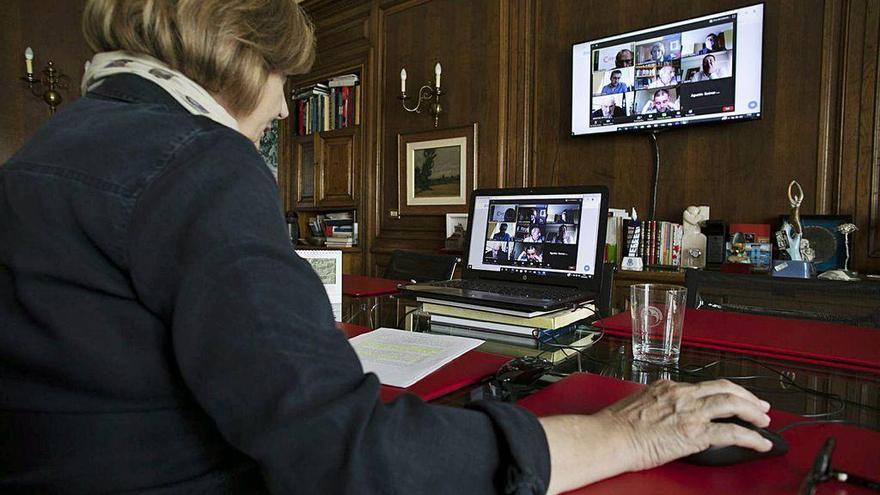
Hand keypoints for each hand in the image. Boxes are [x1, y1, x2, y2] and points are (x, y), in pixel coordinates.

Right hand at [599, 378, 772, 470]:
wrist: (610, 437)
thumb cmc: (616, 425)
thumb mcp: (638, 402)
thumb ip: (658, 402)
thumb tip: (665, 410)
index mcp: (667, 386)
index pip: (704, 385)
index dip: (724, 392)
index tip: (731, 398)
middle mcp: (682, 395)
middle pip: (725, 388)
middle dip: (747, 397)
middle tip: (760, 406)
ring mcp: (690, 412)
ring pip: (733, 404)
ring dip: (754, 412)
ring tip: (765, 421)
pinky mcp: (695, 433)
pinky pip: (732, 433)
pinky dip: (752, 438)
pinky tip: (760, 444)